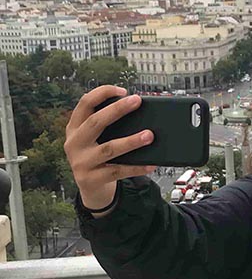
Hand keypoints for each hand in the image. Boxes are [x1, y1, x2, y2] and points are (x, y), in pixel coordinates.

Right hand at [64, 86, 155, 210]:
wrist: (90, 188)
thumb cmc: (98, 156)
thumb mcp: (95, 139)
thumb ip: (109, 125)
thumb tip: (139, 110)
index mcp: (74, 128)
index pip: (84, 103)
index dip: (102, 93)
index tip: (123, 90)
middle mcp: (74, 143)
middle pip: (95, 122)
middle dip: (117, 109)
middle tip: (137, 101)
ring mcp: (81, 162)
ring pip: (109, 149)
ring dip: (131, 141)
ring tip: (149, 135)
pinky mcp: (91, 179)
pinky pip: (118, 171)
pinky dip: (136, 167)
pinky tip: (151, 163)